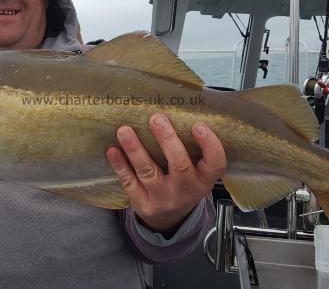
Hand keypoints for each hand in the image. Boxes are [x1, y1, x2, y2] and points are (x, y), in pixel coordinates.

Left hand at [106, 113, 225, 234]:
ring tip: (124, 130)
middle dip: (167, 140)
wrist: (170, 218)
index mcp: (205, 179)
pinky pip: (130, 183)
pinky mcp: (143, 204)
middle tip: (156, 119)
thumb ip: (192, 149)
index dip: (209, 145)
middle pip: (179, 165)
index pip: (215, 164)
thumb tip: (175, 110)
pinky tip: (113, 150)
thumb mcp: (197, 171)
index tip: (198, 126)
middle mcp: (187, 191)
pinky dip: (120, 165)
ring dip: (135, 149)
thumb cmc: (184, 182)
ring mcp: (164, 199)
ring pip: (148, 172)